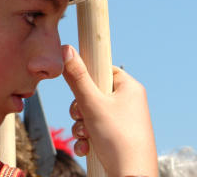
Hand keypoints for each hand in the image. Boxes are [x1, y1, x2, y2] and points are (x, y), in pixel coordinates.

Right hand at [62, 45, 157, 176]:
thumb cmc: (118, 139)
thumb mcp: (92, 104)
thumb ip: (78, 77)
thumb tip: (66, 49)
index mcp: (129, 87)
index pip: (103, 68)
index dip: (88, 75)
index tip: (78, 85)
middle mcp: (128, 101)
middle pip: (93, 91)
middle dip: (80, 107)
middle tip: (81, 116)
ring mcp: (123, 119)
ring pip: (91, 111)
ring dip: (81, 125)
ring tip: (85, 136)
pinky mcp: (117, 135)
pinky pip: (95, 128)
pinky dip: (87, 137)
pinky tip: (86, 148)